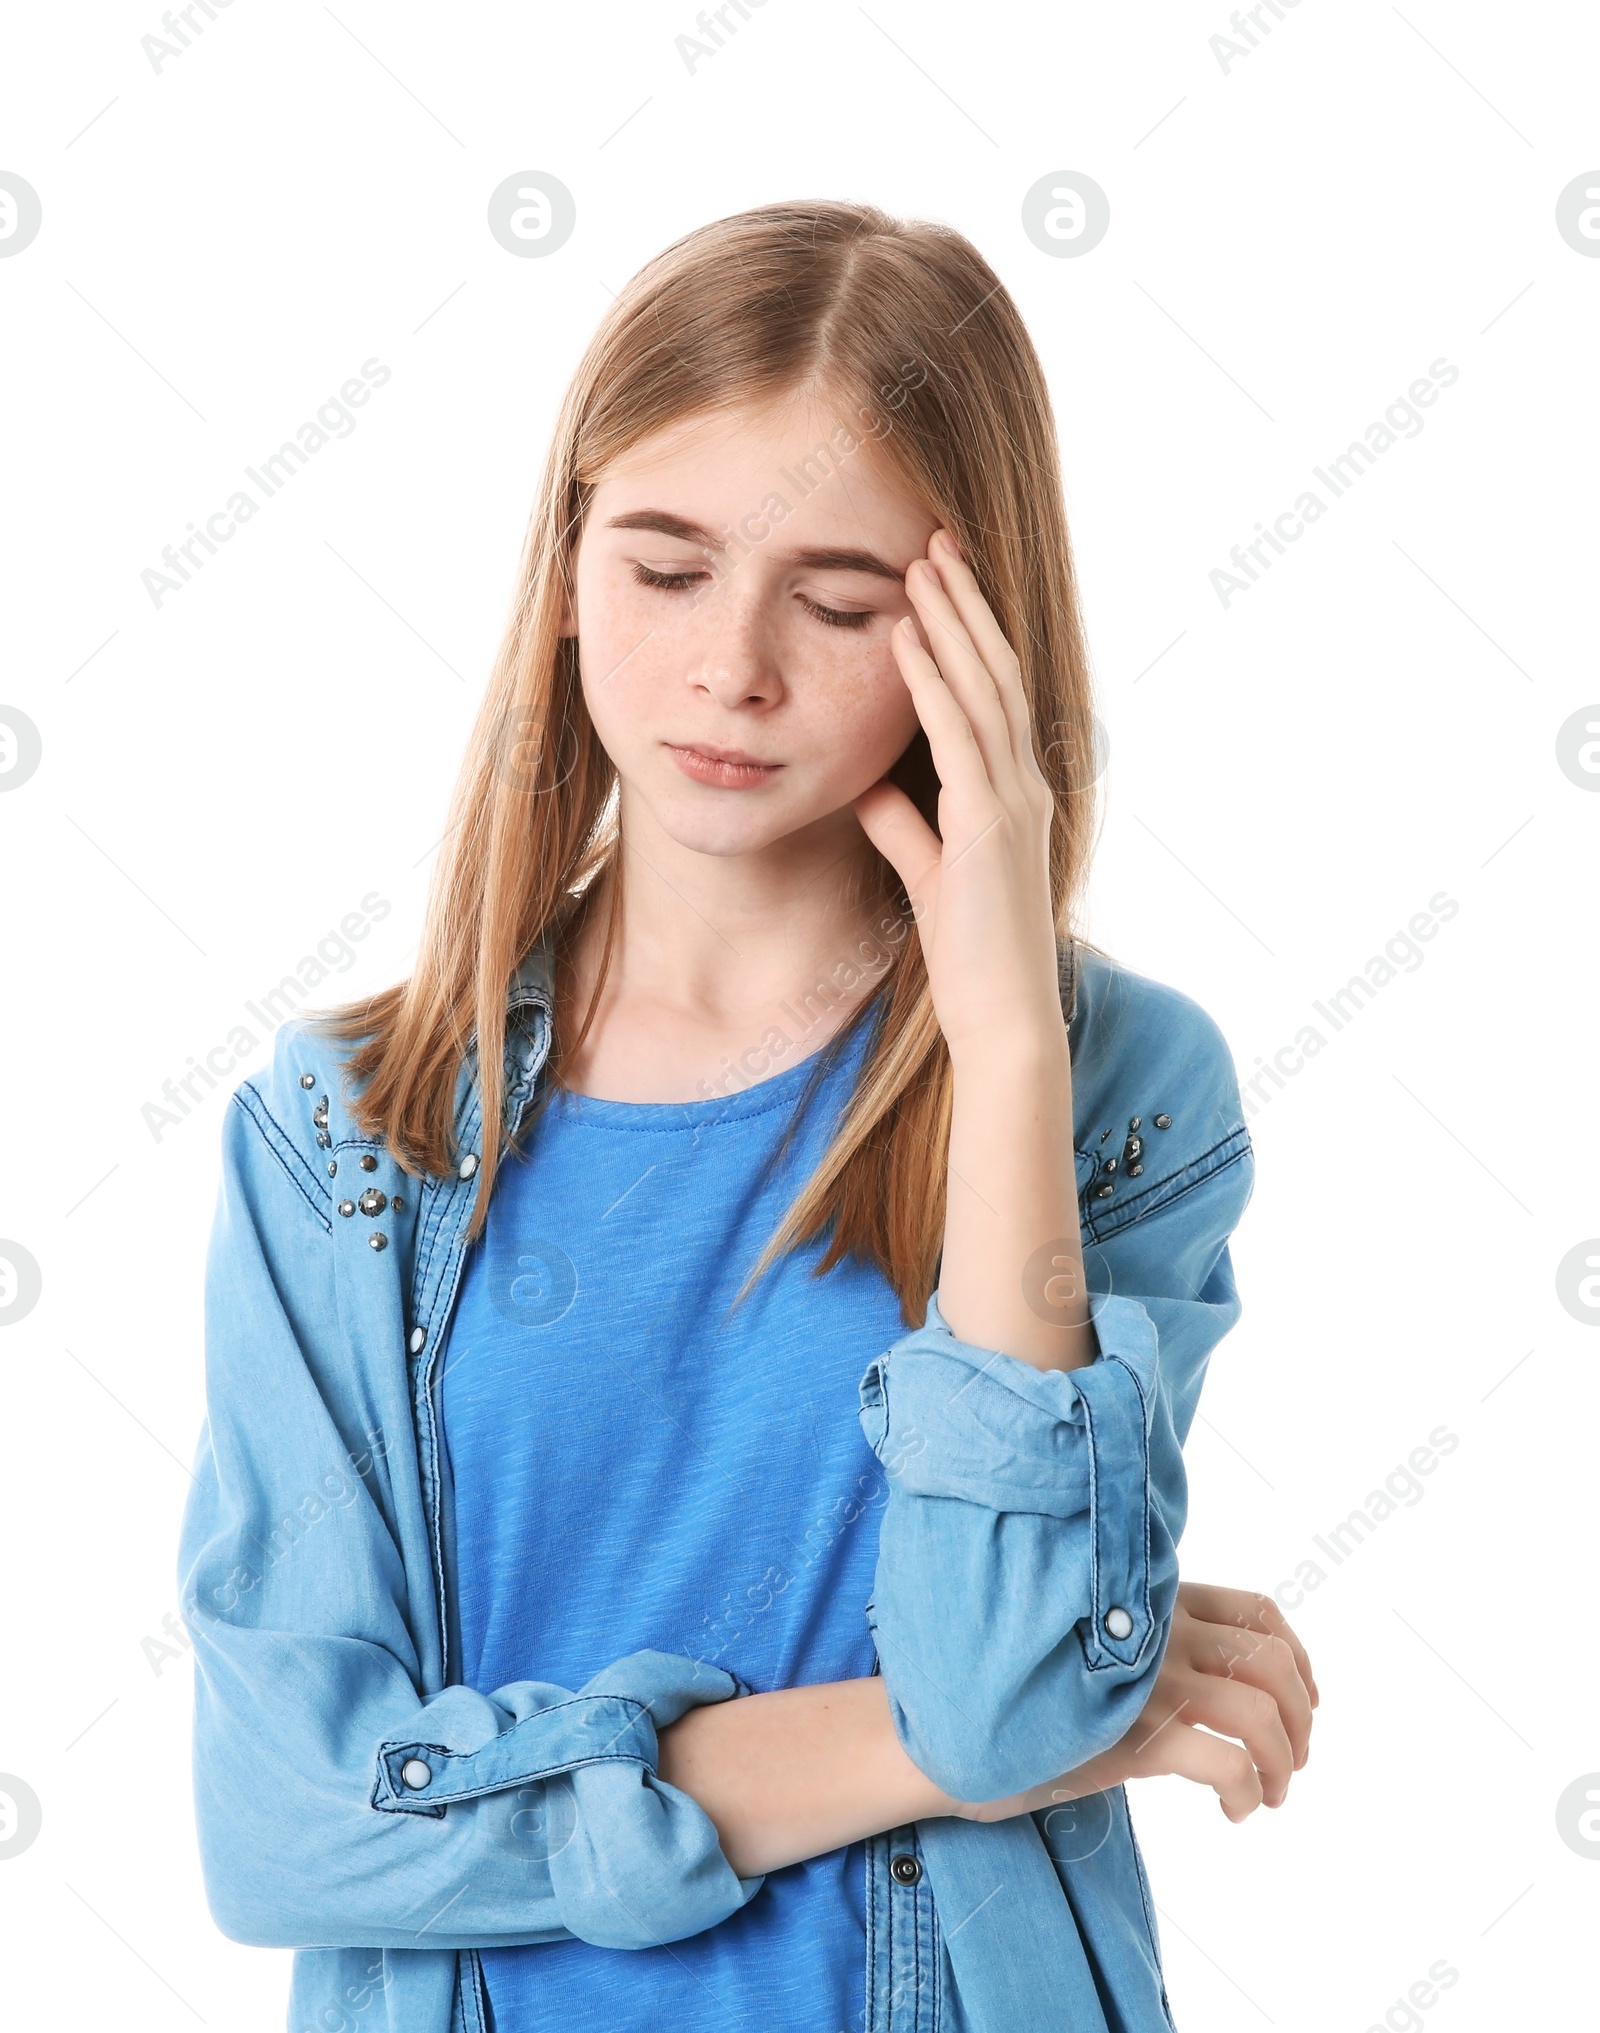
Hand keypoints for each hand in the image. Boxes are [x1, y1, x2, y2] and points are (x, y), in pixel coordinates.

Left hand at [853, 530, 1060, 1061]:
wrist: (1004, 1016)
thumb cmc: (970, 955)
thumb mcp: (927, 875)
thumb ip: (903, 826)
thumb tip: (866, 786)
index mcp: (1015, 793)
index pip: (994, 695)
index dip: (970, 634)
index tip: (941, 583)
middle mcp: (1025, 785)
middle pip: (996, 673)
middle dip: (965, 604)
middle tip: (936, 543)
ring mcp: (1013, 801)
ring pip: (984, 689)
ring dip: (951, 623)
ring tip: (922, 565)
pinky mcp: (989, 826)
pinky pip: (959, 736)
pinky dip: (932, 683)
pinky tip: (907, 640)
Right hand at [958, 1583, 1318, 1825]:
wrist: (947, 1733)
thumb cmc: (1013, 1697)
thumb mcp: (1087, 1654)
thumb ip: (1139, 1646)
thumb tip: (1204, 1680)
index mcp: (1149, 1603)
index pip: (1256, 1612)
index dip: (1297, 1660)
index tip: (1304, 1703)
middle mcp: (1154, 1629)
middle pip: (1271, 1661)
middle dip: (1300, 1719)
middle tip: (1290, 1763)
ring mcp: (1143, 1678)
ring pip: (1260, 1712)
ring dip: (1283, 1762)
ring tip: (1267, 1795)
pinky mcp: (1131, 1732)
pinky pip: (1226, 1762)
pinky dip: (1247, 1791)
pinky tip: (1234, 1812)